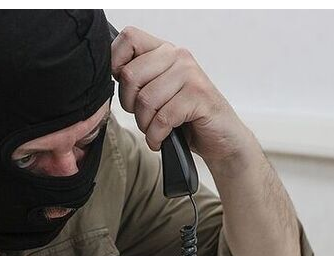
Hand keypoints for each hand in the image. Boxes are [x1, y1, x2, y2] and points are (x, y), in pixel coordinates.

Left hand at [111, 26, 251, 163]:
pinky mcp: (199, 97)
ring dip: (145, 125)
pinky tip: (161, 139)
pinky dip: (157, 136)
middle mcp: (178, 57)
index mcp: (165, 51)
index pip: (129, 38)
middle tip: (143, 118)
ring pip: (145, 100)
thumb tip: (110, 75)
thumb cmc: (187, 118)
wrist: (222, 139)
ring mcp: (190, 75)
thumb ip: (140, 79)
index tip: (126, 88)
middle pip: (130, 75)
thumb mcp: (160, 93)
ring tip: (155, 130)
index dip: (116, 64)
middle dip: (130, 106)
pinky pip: (162, 118)